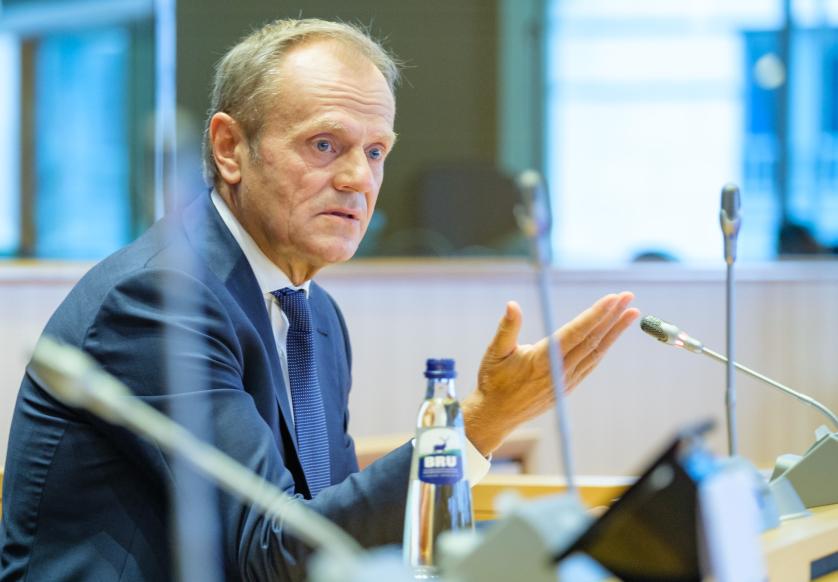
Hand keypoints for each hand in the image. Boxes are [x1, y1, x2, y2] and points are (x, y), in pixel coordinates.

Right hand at [461, 291, 638, 454]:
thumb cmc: (493, 381)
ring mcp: (567, 381)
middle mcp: (560, 371)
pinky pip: (591, 363)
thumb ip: (507, 327)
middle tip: (628, 296)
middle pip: (592, 340)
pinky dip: (604, 347)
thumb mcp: (495, 352)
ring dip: (614, 331)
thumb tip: (512, 305)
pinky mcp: (568, 386)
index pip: (576, 332)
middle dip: (613, 317)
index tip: (612, 299)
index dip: (596, 314)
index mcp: (543, 359)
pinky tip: (612, 335)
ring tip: (630, 312)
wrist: (497, 415)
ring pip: (596, 352)